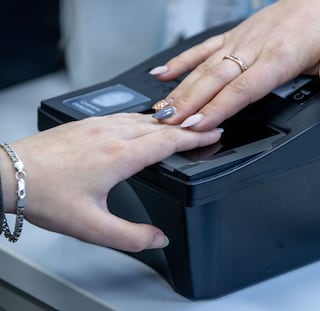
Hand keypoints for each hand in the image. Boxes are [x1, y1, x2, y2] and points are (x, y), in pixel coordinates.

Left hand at [1, 113, 221, 251]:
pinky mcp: (86, 123)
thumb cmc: (46, 194)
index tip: (213, 134)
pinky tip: (143, 123)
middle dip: (188, 126)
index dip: (196, 138)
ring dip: (167, 121)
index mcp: (120, 156)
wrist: (9, 175)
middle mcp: (112, 134)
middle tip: (206, 127)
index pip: (169, 141)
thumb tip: (159, 238)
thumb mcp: (92, 226)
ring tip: (182, 124)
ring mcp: (98, 126)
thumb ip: (131, 236)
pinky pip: (125, 116)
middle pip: (161, 126)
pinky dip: (144, 119)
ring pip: (143, 118)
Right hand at [150, 0, 319, 130]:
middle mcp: (253, 49)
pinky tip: (163, 74)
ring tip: (161, 109)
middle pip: (215, 81)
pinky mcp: (234, 36)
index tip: (197, 125)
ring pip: (204, 68)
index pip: (242, 89)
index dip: (218, 109)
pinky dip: (180, 62)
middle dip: (190, 104)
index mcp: (279, 57)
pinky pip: (202, 49)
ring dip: (181, 89)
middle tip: (168, 124)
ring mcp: (240, 42)